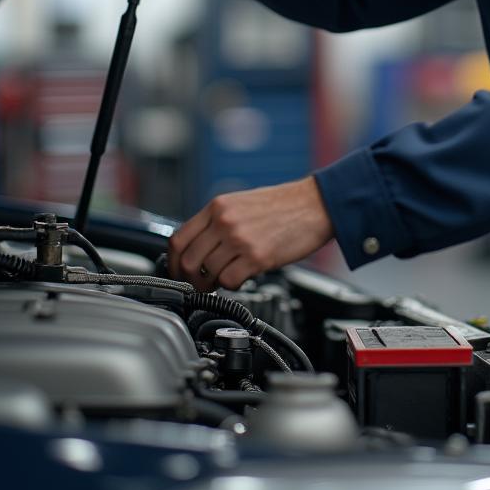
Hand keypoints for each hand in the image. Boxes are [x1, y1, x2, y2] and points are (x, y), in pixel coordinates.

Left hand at [168, 176, 334, 290]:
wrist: (315, 204)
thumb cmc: (283, 205)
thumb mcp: (241, 204)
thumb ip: (217, 222)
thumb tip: (198, 249)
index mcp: (218, 206)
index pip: (178, 239)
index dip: (173, 262)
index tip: (178, 272)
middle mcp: (225, 221)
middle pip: (188, 260)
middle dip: (190, 279)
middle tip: (199, 284)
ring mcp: (240, 239)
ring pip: (206, 273)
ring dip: (211, 284)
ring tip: (223, 280)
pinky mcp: (257, 256)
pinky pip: (229, 281)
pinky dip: (231, 285)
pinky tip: (241, 278)